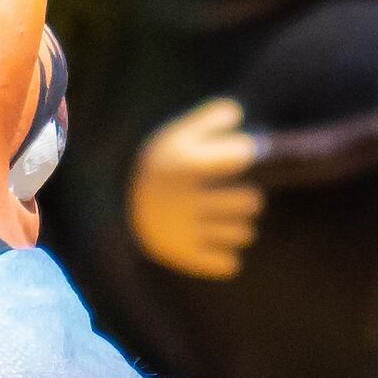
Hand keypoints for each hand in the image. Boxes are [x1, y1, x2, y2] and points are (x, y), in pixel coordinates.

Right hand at [128, 98, 264, 279]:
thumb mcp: (179, 136)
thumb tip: (237, 113)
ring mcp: (185, 230)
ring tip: (231, 220)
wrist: (125, 208)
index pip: (242, 154)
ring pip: (243, 233)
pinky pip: (228, 264)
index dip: (244, 154)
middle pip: (251, 201)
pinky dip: (227, 255)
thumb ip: (211, 119)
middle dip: (250, 198)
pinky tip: (217, 243)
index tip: (237, 158)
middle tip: (244, 198)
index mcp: (185, 164)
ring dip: (241, 225)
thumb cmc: (165, 166)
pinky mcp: (185, 256)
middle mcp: (184, 198)